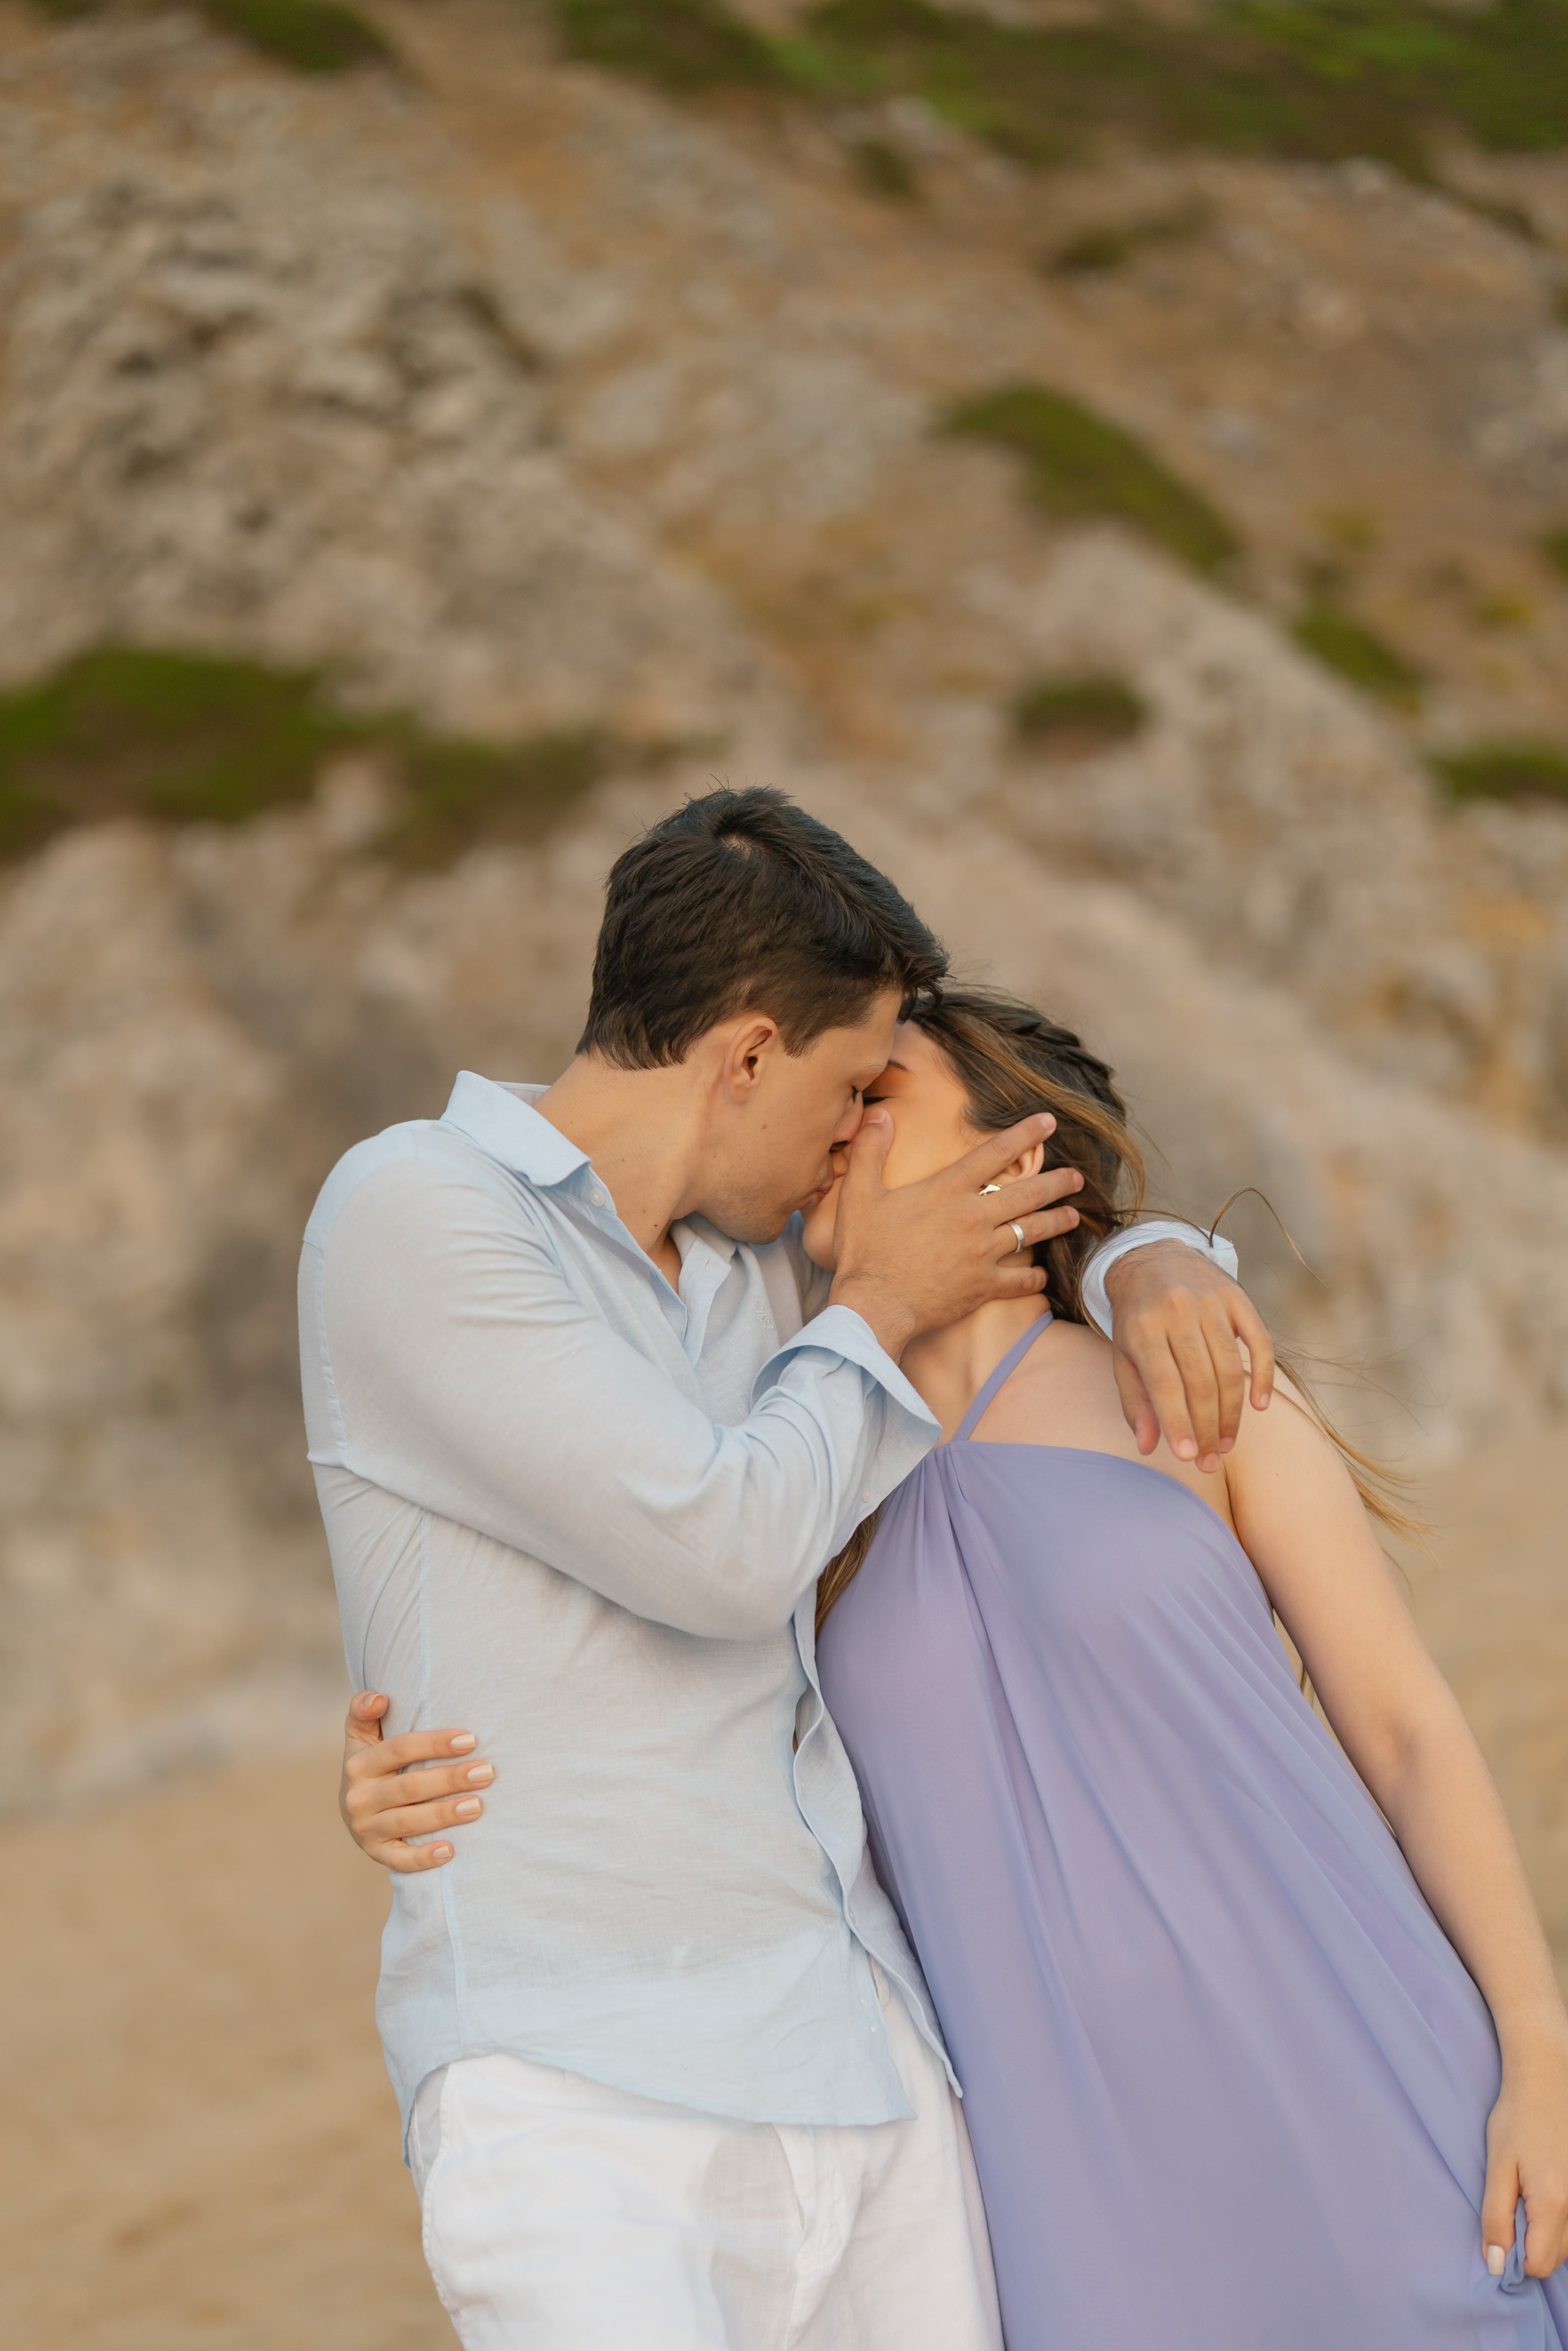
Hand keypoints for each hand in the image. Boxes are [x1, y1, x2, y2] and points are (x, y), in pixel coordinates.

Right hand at [339, 1690, 491, 1871]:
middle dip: (450, 1779)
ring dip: (444, 1814)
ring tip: (477, 1806)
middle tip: (487, 1772)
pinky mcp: (376, 1854)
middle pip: (409, 1786)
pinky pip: (400, 1860)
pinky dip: (424, 1858)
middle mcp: (358, 1798)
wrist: (354, 1809)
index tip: (471, 1740)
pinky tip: (451, 1851)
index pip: (399, 1750)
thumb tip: (379, 1698)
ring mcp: (366, 1829)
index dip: (434, 1744)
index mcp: (357, 1764)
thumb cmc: (372, 1764)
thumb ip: (363, 1711)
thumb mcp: (361, 1736)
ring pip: (408, 1822)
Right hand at [829, 1110, 1081, 1356]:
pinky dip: (1033, 1277)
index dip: (1024, 1135)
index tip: (1048, 1122)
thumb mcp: (859, 1194)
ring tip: (1074, 1216)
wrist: (875, 1305)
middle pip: (1026, 1193)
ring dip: (1056, 1222)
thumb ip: (870, 1151)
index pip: (993, 1154)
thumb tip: (880, 1115)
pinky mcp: (983, 1286)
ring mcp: (982, 1253)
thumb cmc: (865, 1250)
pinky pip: (1019, 1280)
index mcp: (947, 1191)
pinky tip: (1042, 1275)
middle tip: (1077, 1177)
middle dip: (1056, 1182)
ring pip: (1030, 1232)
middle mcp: (973, 1218)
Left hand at [1102, 1239, 1274, 1471]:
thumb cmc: (1136, 1319)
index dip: (1178, 1422)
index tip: (1187, 1456)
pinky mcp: (1237, 1297)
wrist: (1153, 1258)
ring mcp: (1210, 1303)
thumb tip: (1148, 1446)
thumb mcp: (1123, 1355)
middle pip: (1201, 1381)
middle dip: (1208, 1427)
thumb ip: (1135, 1401)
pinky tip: (1260, 1405)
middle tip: (1210, 1460)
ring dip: (1232, 1412)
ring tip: (1226, 1443)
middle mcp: (1177, 1312)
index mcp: (1143, 1327)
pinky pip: (1260, 1342)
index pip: (1165, 1384)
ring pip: (1230, 1367)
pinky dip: (1262, 1375)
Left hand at [1483, 2027, 1567, 2278]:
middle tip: (1511, 2211)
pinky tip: (1545, 2188)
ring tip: (1527, 2194)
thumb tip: (1496, 2264)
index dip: (1515, 2260)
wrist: (1548, 2079)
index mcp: (1553, 2204)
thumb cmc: (1518, 2118)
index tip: (1500, 2236)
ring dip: (1546, 2232)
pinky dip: (1559, 2216)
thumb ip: (1496, 2218)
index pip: (1540, 2266)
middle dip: (1532, 2246)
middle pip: (1557, 2258)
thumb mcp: (1498, 2166)